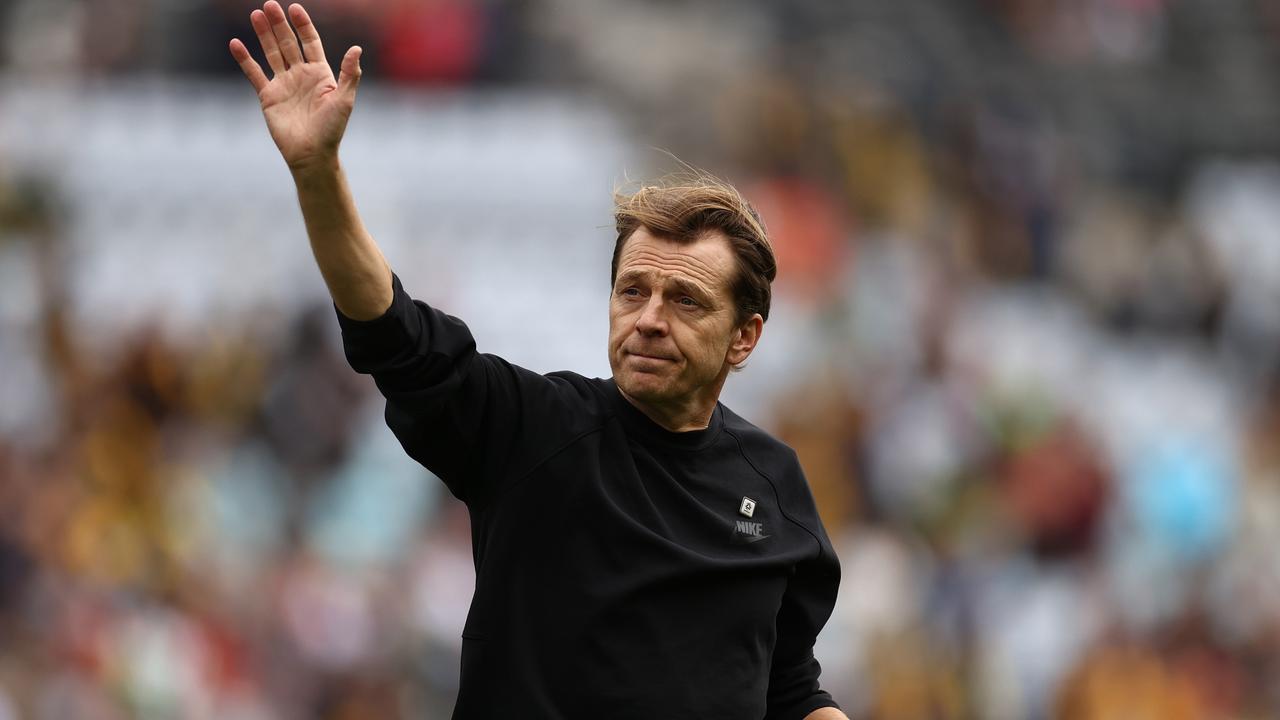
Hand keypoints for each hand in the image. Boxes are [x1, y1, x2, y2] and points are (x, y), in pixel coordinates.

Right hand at [229, 1, 361, 170]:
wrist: (311, 153)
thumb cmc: (331, 129)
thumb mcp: (345, 100)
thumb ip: (350, 74)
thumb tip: (357, 49)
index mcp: (320, 73)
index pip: (310, 42)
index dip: (303, 25)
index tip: (295, 9)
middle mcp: (301, 75)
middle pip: (288, 43)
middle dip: (280, 24)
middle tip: (270, 4)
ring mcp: (283, 84)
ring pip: (271, 53)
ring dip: (263, 34)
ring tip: (256, 15)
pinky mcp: (268, 96)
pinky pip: (254, 73)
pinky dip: (245, 59)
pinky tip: (236, 44)